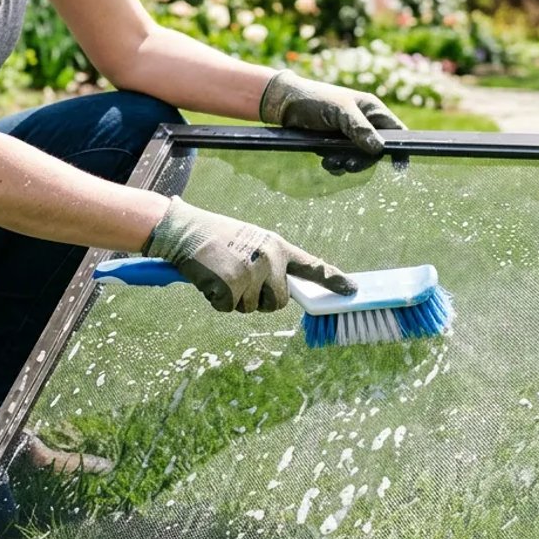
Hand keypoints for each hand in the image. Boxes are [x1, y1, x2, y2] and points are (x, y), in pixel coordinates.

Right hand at [142, 197, 356, 312]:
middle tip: (239, 280)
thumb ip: (271, 263)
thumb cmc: (216, 238)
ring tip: (221, 273)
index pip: (313, 266)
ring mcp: (252, 272)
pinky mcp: (232, 285)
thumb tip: (282, 292)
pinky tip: (209, 279)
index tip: (352, 291)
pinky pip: (228, 309)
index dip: (334, 280)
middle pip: (278, 302)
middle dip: (259, 300)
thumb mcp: (251, 242)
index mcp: (277, 246)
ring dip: (233, 299)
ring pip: (250, 309)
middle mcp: (270, 259)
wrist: (185, 229)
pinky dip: (215, 300)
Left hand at [259, 70, 407, 173]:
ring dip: (347, 164)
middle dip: (363, 161)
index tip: (399, 167)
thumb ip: (359, 128)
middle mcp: (365, 123)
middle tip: (349, 165)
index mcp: (372, 110)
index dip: (400, 148)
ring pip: (359, 158)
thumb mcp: (340, 111)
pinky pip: (344, 160)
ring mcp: (350, 135)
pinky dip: (336, 165)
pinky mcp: (336, 144)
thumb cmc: (315, 100)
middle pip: (376, 150)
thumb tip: (379, 148)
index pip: (396, 131)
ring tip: (330, 162)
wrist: (285, 104)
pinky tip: (325, 162)